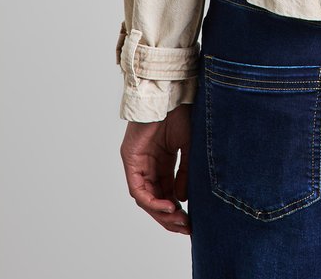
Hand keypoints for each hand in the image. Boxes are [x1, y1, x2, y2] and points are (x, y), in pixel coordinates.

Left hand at [120, 103, 192, 234]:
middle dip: (169, 216)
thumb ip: (184, 173)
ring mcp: (138, 162)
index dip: (177, 208)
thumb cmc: (182, 113)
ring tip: (178, 220)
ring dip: (161, 213)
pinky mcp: (130, 159)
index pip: (166, 192)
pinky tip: (168, 206)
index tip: (190, 221)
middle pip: (155, 198)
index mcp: (162, 160)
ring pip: (145, 198)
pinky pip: (138, 189)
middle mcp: (148, 163)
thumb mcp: (189, 148)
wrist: (172, 94)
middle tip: (185, 227)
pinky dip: (152, 201)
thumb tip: (181, 199)